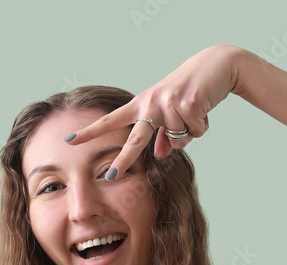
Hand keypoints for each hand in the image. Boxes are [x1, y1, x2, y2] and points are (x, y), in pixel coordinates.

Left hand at [63, 44, 241, 173]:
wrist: (217, 65)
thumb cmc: (189, 91)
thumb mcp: (171, 113)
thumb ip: (162, 135)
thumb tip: (161, 154)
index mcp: (141, 104)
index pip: (111, 121)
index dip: (90, 132)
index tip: (69, 141)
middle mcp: (150, 102)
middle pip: (136, 139)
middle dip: (124, 159)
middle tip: (111, 176)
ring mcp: (168, 102)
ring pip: (178, 140)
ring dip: (189, 132)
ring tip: (194, 112)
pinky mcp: (188, 103)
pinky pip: (195, 132)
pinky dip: (202, 126)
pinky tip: (203, 108)